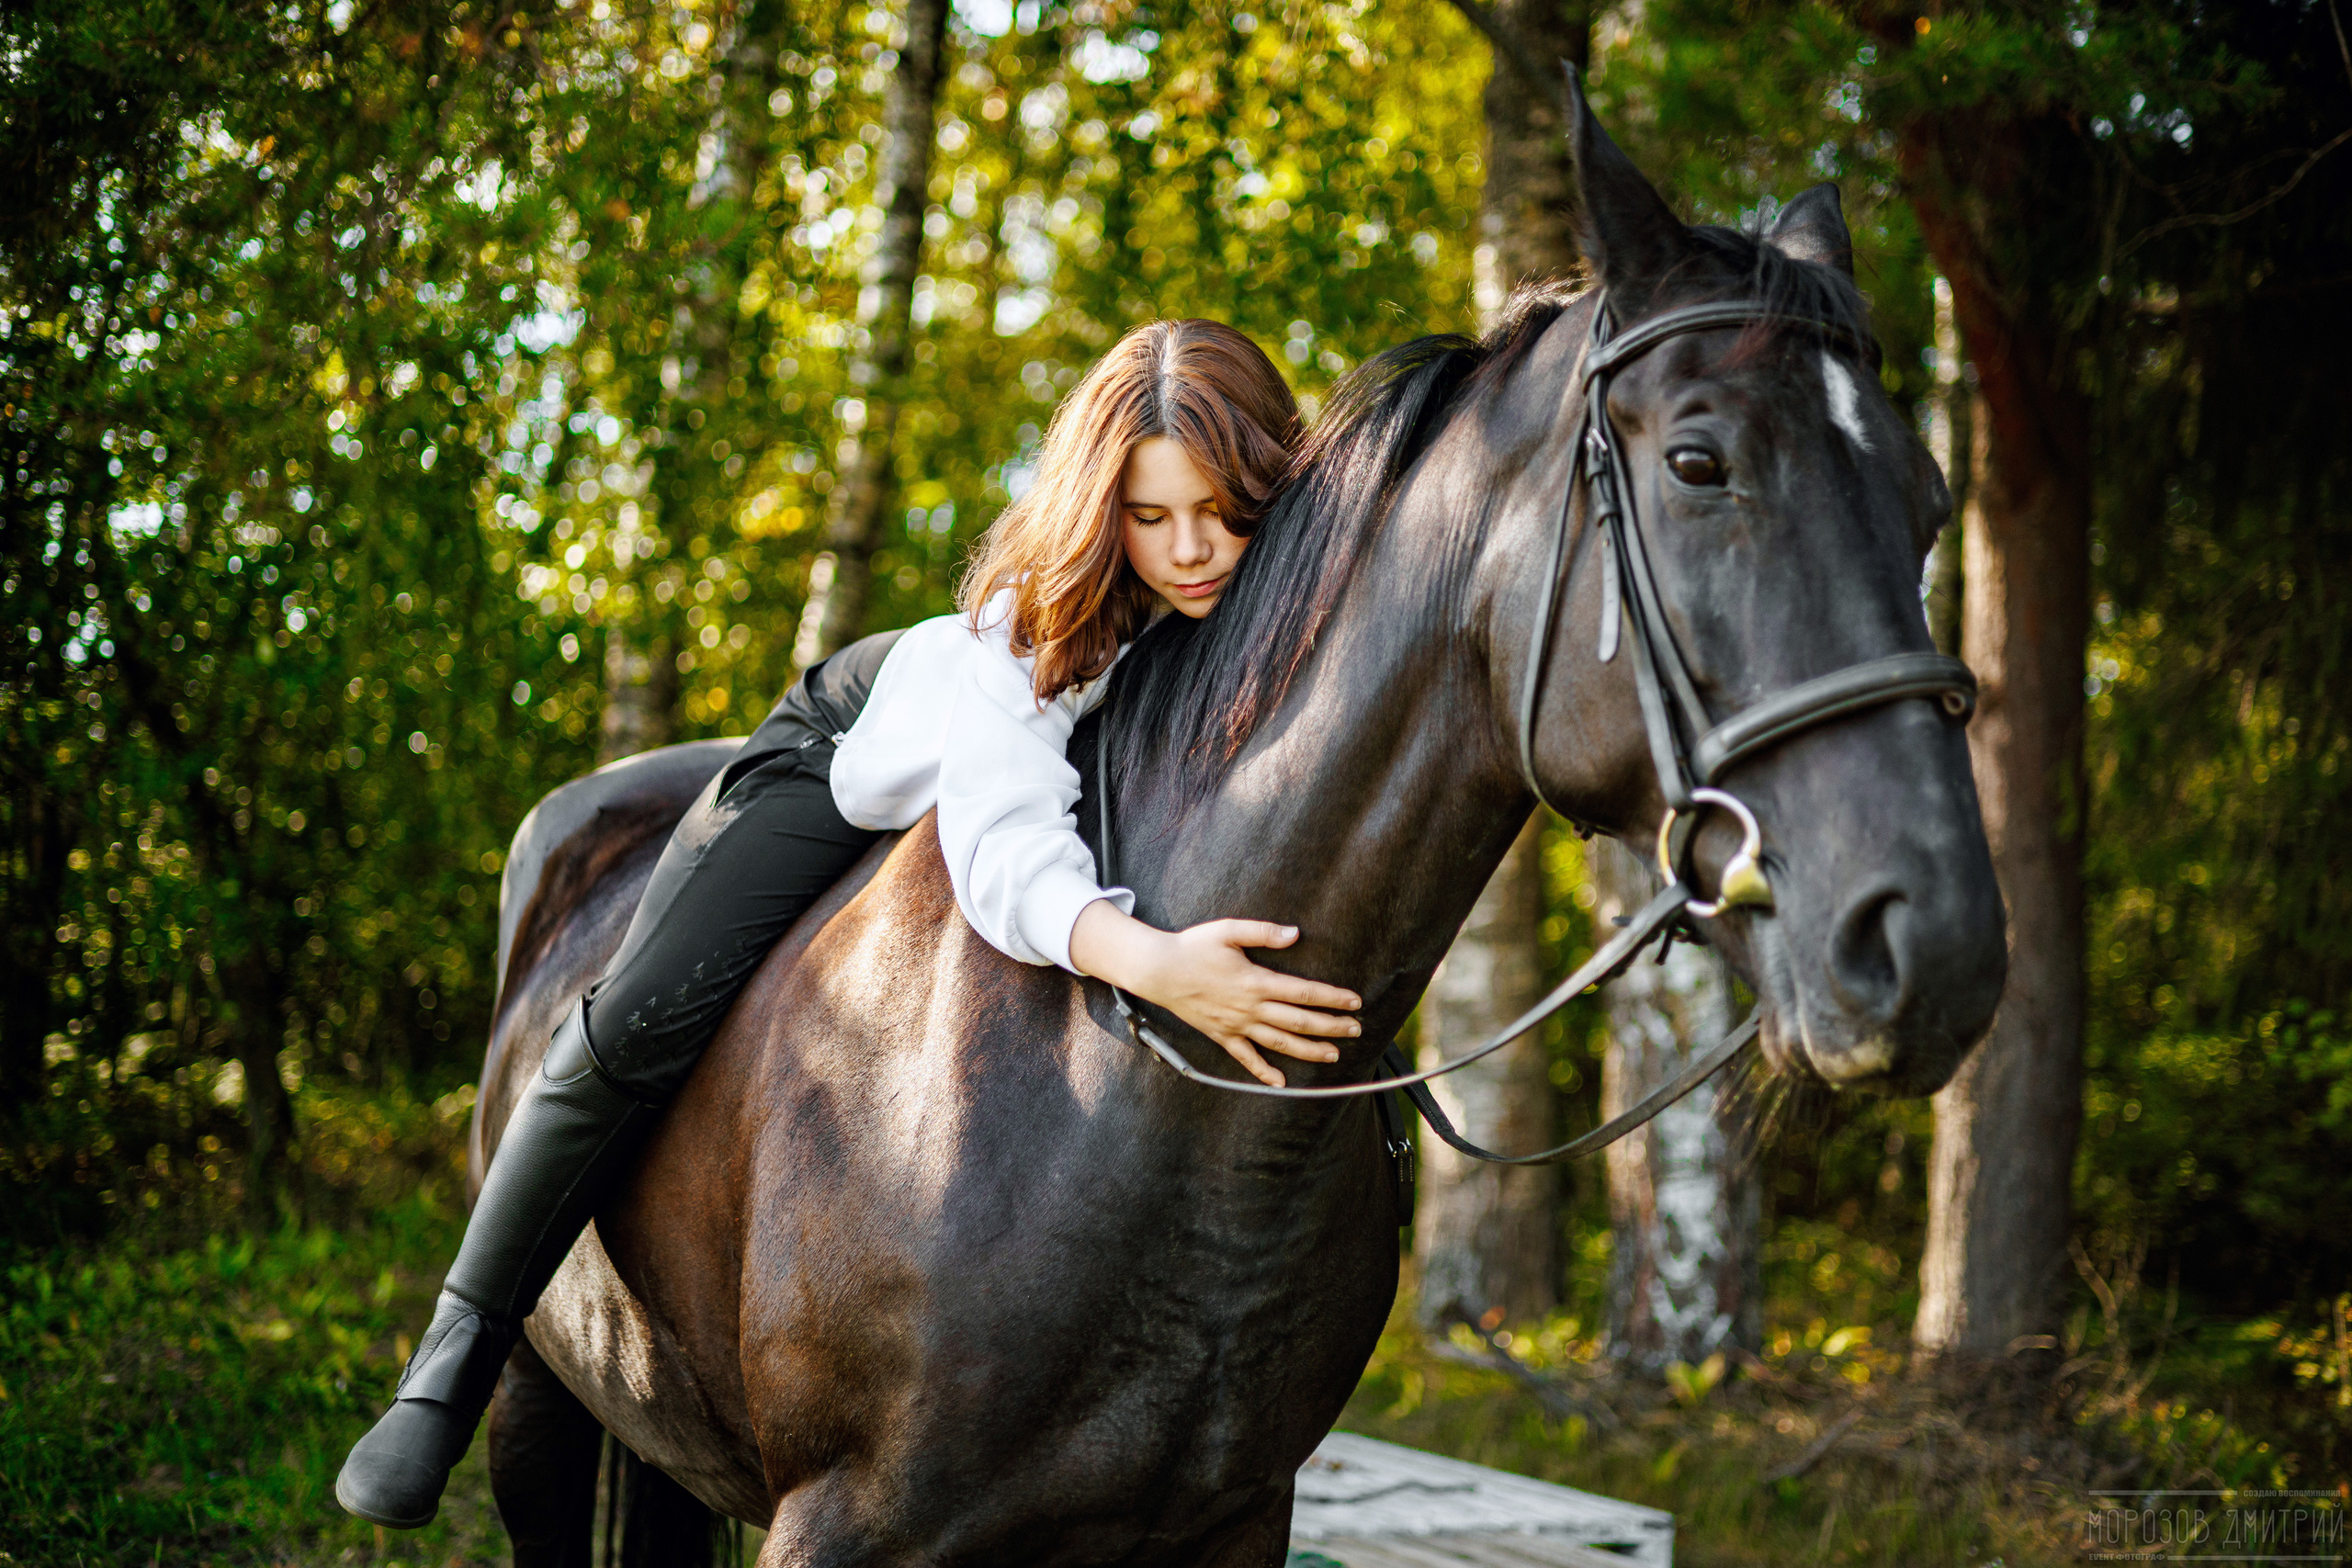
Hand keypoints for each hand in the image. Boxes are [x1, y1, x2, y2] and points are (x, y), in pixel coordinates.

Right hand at [1068, 901, 1362, 1086]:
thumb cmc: (1193, 947)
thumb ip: (1263, 932)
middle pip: (1299, 1021)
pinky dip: (1263, 1072)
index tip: (1354, 1002)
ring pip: (1279, 1043)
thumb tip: (1295, 934)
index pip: (1303, 993)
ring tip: (1333, 1054)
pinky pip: (1246, 1058)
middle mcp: (1250, 1008)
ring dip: (1309, 1050)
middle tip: (1356, 1030)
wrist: (1158, 971)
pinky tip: (1281, 1082)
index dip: (1331, 998)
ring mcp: (1236, 1025)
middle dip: (1331, 1027)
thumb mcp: (1228, 930)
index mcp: (1256, 981)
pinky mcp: (1221, 1036)